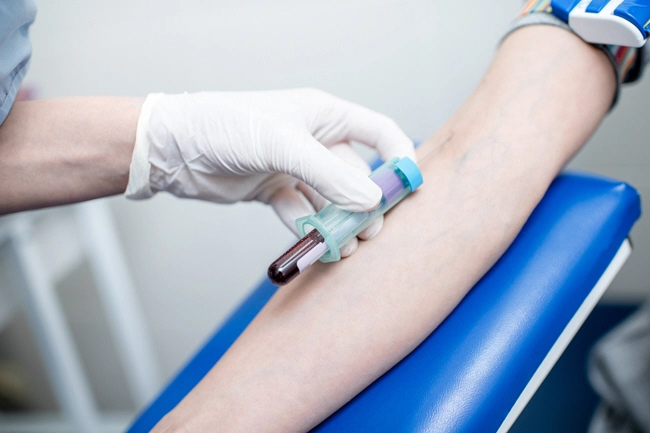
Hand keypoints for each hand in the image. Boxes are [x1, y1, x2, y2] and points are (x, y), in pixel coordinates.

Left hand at [125, 89, 413, 254]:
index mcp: (324, 116)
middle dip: (365, 204)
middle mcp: (313, 141)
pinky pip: (302, 212)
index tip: (409, 189)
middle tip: (371, 232)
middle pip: (355, 175)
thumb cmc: (227, 126)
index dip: (398, 158)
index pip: (378, 132)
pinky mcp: (274, 190)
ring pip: (329, 199)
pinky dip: (310, 228)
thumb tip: (371, 201)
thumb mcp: (284, 145)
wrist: (176, 148)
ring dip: (338, 223)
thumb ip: (329, 175)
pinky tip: (314, 244)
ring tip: (345, 247)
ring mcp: (293, 167)